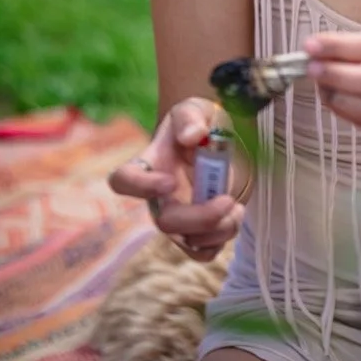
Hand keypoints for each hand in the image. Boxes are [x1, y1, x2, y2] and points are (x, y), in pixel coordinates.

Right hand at [107, 98, 245, 261]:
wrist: (216, 140)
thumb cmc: (198, 123)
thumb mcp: (194, 109)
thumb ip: (190, 118)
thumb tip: (193, 136)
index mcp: (149, 164)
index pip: (124, 181)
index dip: (141, 187)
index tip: (170, 181)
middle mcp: (158, 197)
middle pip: (165, 222)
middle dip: (199, 217)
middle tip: (226, 200)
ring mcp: (178, 217)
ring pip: (188, 242)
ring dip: (218, 229)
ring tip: (236, 206)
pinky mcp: (197, 231)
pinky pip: (204, 251)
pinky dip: (223, 239)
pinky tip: (235, 214)